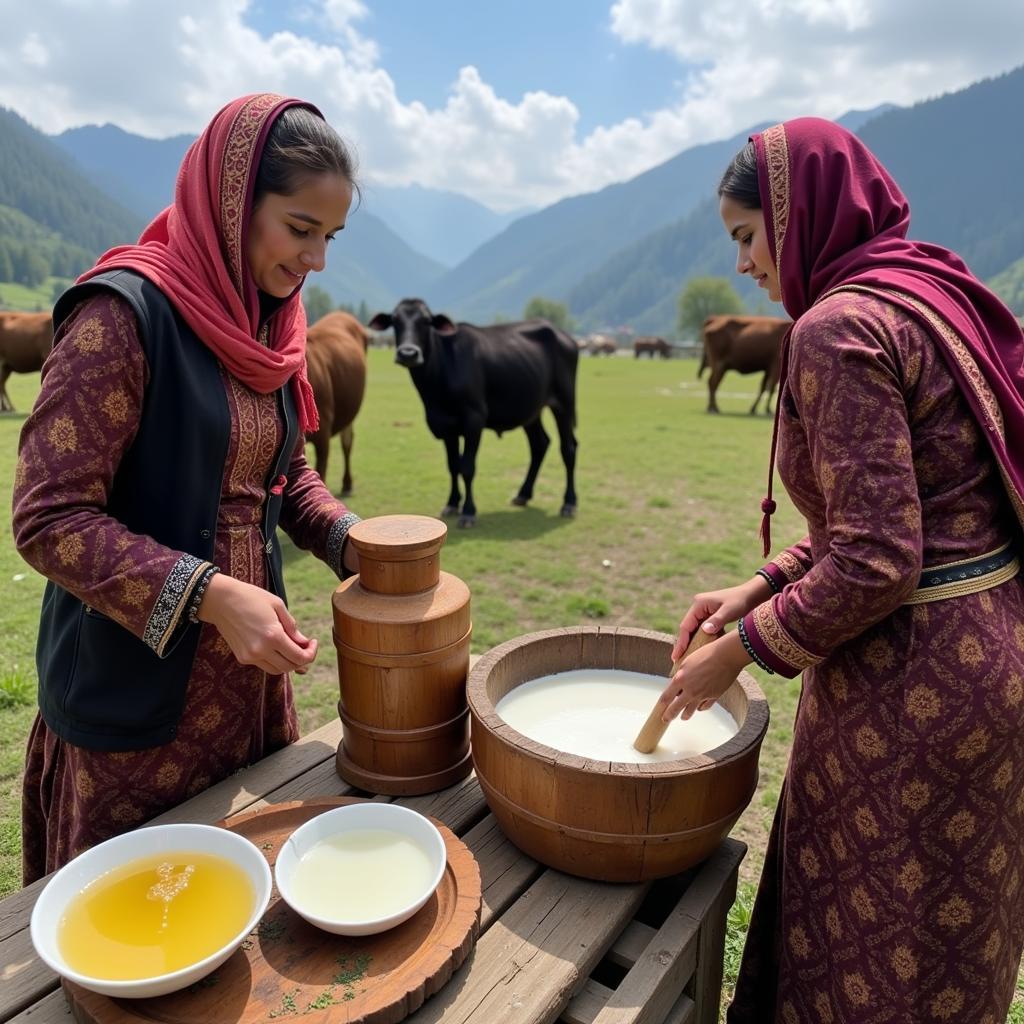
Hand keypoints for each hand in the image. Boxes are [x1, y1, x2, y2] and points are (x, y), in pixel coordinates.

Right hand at [197, 573, 317, 675]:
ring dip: (288, 662)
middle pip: (290, 667)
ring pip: (277, 670)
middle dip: (302, 659)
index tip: (313, 642)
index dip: (311, 653)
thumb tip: (304, 642)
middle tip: (306, 646)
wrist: (220, 600)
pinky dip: (274, 660)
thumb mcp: (277, 605)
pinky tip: (276, 647)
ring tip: (292, 647)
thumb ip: (292, 627)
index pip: (300, 657)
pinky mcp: (242, 657)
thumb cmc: (251, 597)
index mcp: (273, 636)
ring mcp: (250, 656)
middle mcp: (261, 650)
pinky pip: (264, 665)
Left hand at [659, 631, 750, 720]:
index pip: (666, 697)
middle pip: (675, 708)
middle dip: (669, 715)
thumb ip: (680, 675)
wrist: (726, 656)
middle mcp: (690, 690)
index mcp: (680, 679)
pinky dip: (700, 708)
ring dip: (685, 715)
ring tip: (683, 717)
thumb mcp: (686, 662)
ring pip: (690, 711)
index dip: (661, 705)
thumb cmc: (706, 654)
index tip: (659, 709)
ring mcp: (702, 695)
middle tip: (665, 719)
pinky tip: (698, 708)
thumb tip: (676, 684)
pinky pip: (704, 707)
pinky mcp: (714, 696)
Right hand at [671, 575, 771, 661]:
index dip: (681, 641)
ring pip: (693, 630)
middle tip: (677, 661)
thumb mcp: (729, 611)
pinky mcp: (709, 616)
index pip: (686, 625)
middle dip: (683, 644)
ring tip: (685, 659)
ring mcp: (703, 611)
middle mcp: (698, 607)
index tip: (677, 655)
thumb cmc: (740, 601)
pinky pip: (701, 630)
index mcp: (698, 604)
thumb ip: (717, 621)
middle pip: (687, 629)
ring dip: (690, 643)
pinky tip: (699, 651)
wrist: (751, 595)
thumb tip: (705, 631)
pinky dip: (700, 640)